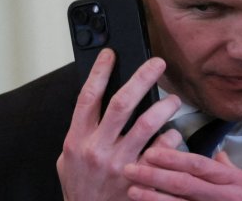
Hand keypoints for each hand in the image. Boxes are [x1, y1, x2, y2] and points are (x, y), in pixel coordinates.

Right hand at [57, 48, 181, 200]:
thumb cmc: (81, 188)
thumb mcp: (67, 157)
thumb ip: (81, 131)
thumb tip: (95, 101)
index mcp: (78, 140)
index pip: (88, 97)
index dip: (100, 72)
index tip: (111, 54)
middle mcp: (98, 149)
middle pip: (121, 103)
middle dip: (141, 78)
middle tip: (157, 64)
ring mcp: (121, 164)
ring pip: (148, 124)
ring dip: (164, 106)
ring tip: (173, 99)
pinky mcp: (142, 178)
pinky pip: (163, 150)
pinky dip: (172, 137)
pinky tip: (173, 133)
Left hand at [123, 148, 241, 200]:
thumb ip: (232, 169)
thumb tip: (218, 155)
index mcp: (233, 181)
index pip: (198, 165)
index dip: (173, 157)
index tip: (150, 150)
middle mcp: (223, 197)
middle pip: (184, 184)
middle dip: (155, 175)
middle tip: (128, 167)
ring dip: (154, 199)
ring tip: (132, 191)